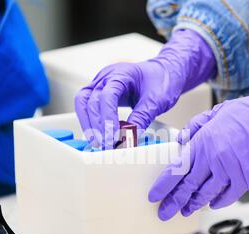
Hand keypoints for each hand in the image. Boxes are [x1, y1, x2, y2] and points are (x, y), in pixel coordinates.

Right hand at [74, 29, 215, 148]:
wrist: (165, 72)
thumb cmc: (162, 80)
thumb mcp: (156, 101)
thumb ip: (142, 117)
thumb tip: (131, 136)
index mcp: (121, 74)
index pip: (107, 96)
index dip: (107, 119)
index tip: (113, 137)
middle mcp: (107, 77)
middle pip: (90, 100)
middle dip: (97, 125)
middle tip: (106, 145)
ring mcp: (101, 84)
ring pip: (83, 102)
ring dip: (88, 124)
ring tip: (98, 143)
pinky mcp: (101, 93)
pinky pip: (88, 106)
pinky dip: (90, 121)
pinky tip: (99, 134)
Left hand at [148, 75, 248, 220]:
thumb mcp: (215, 113)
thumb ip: (195, 127)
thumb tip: (182, 141)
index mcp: (203, 143)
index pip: (177, 170)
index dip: (164, 186)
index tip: (155, 195)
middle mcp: (214, 160)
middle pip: (188, 187)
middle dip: (173, 202)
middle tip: (164, 212)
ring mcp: (231, 171)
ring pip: (206, 194)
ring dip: (193, 205)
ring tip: (184, 210)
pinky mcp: (247, 178)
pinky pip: (228, 196)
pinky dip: (218, 202)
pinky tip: (210, 204)